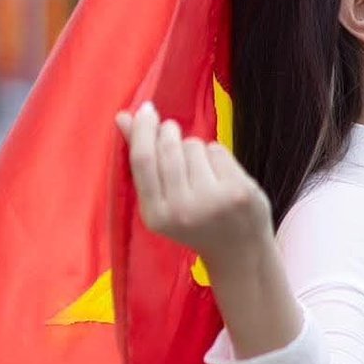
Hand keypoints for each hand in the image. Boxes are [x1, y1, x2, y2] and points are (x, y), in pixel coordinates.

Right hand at [115, 100, 272, 267]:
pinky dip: (216, 156)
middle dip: (169, 132)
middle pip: (168, 147)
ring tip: (201, 173)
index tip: (145, 111)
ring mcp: (213, 200)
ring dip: (195, 149)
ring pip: (194, 145)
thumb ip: (144, 165)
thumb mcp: (162, 204)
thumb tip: (124, 118)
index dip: (142, 130)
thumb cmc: (195, 224)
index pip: (143, 161)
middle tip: (172, 134)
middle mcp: (182, 210)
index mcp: (156, 216)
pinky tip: (220, 177)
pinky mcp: (238, 190)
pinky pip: (217, 150)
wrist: (239, 253)